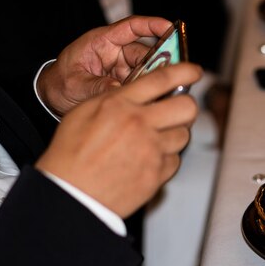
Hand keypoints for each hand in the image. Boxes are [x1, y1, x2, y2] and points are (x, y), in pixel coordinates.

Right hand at [35, 63, 202, 217]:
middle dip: (186, 106)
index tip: (194, 72)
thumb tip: (144, 90)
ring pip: (184, 135)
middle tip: (177, 111)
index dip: (185, 71)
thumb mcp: (84, 112)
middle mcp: (139, 123)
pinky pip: (175, 160)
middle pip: (187, 107)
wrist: (70, 194)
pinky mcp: (157, 173)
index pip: (163, 78)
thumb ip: (117, 97)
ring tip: (154, 141)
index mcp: (120, 103)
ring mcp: (151, 150)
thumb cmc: (71, 154)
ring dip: (173, 135)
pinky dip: (165, 160)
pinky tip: (147, 161)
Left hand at [36, 15, 172, 114]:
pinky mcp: (126, 83)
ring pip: (147, 70)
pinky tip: (152, 99)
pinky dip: (148, 91)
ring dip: (154, 81)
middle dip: (160, 61)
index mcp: (101, 42)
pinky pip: (142, 84)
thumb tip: (117, 90)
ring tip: (159, 92)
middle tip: (172, 73)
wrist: (53, 97)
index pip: (131, 27)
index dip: (151, 25)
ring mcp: (122, 68)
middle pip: (145, 52)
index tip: (169, 27)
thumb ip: (96, 86)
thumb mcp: (74, 85)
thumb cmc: (60, 83)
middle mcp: (116, 53)